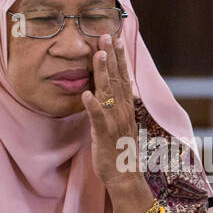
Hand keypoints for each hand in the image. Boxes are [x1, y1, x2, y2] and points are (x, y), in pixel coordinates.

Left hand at [80, 35, 137, 187]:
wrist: (125, 176)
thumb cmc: (119, 149)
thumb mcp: (118, 122)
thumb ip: (115, 105)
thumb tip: (110, 90)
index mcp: (125, 107)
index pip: (123, 76)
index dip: (119, 57)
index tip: (115, 38)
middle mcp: (122, 110)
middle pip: (117, 78)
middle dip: (111, 56)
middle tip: (105, 36)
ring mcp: (114, 121)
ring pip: (108, 93)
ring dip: (103, 73)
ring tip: (98, 55)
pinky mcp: (104, 135)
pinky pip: (98, 118)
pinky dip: (93, 106)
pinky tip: (86, 94)